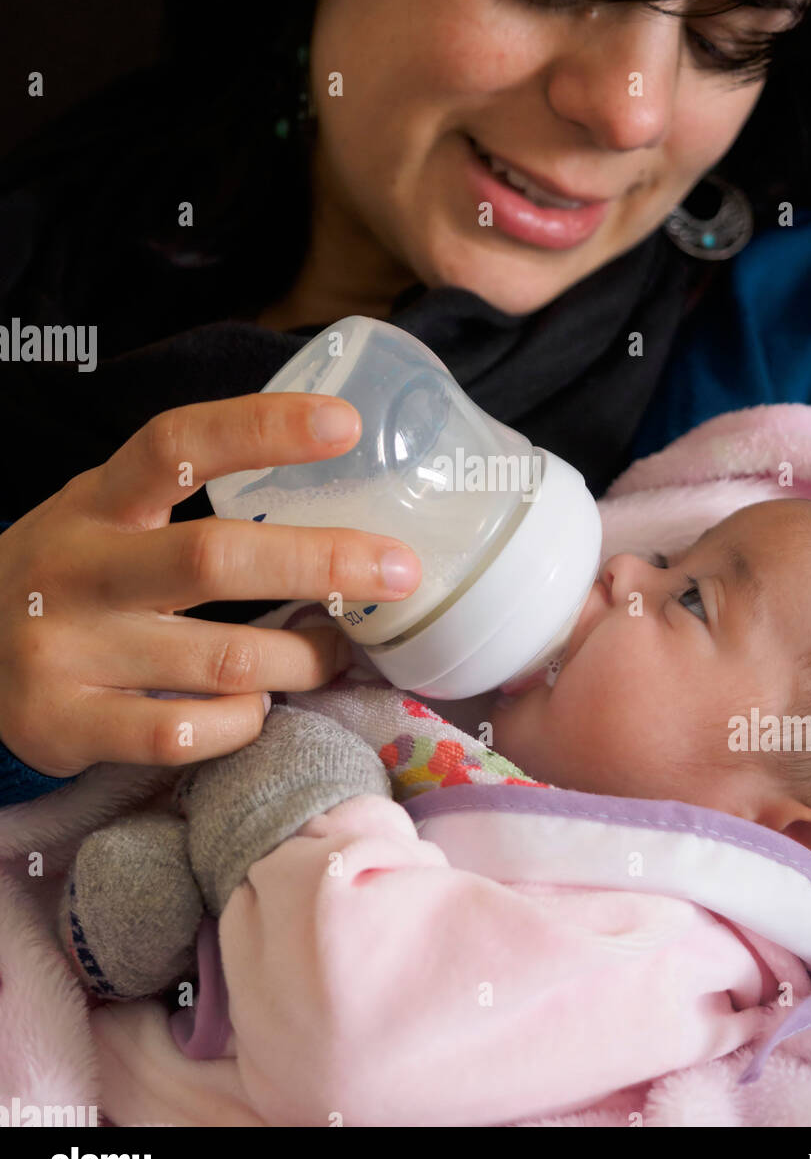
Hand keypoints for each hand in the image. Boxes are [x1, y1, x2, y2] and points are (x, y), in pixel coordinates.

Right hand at [0, 392, 420, 776]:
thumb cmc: (71, 577)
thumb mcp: (109, 517)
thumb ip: (187, 501)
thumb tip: (329, 488)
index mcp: (94, 503)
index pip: (177, 446)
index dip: (261, 429)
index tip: (345, 424)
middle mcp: (74, 569)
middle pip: (213, 558)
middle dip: (321, 562)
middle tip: (400, 570)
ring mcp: (63, 651)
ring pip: (219, 662)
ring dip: (301, 659)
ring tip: (334, 649)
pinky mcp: (63, 726)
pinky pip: (184, 734)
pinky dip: (240, 723)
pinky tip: (255, 708)